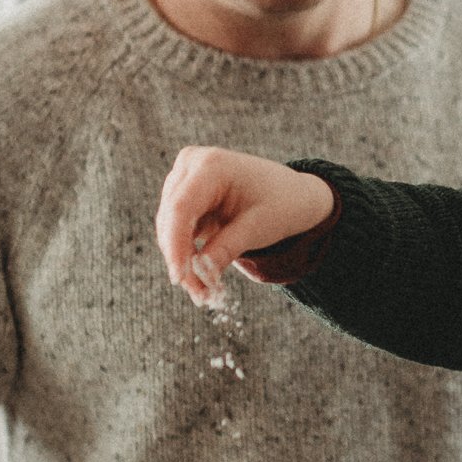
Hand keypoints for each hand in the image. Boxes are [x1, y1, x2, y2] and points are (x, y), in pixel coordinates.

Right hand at [155, 145, 335, 300]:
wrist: (293, 195)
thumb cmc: (281, 204)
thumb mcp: (259, 227)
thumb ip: (227, 248)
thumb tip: (199, 273)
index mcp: (211, 165)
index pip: (181, 208)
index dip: (175, 245)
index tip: (179, 278)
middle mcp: (191, 165)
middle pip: (171, 219)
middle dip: (181, 260)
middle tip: (201, 296)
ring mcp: (185, 179)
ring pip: (169, 228)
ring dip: (183, 262)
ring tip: (204, 292)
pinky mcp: (185, 196)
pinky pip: (176, 230)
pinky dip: (186, 255)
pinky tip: (201, 279)